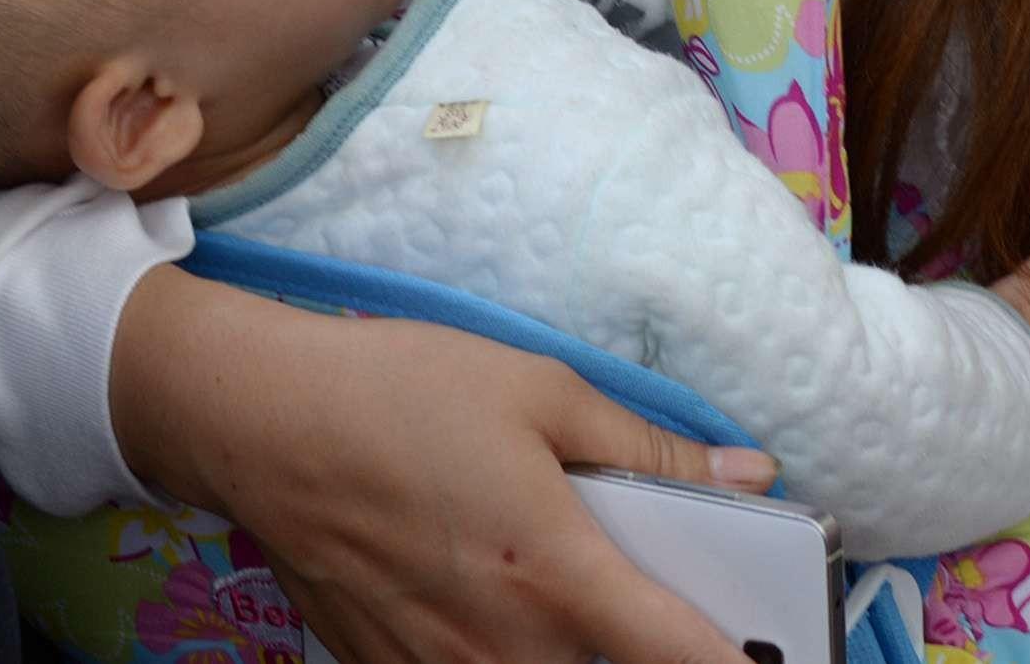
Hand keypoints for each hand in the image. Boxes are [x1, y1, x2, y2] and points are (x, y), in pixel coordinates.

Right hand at [109, 266, 774, 663]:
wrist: (260, 422)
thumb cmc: (405, 393)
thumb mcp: (545, 395)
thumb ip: (652, 450)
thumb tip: (748, 474)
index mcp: (556, 573)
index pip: (677, 655)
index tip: (770, 656)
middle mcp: (504, 646)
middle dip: (651, 636)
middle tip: (661, 584)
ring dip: (579, 643)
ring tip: (578, 580)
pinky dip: (515, 648)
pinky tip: (500, 590)